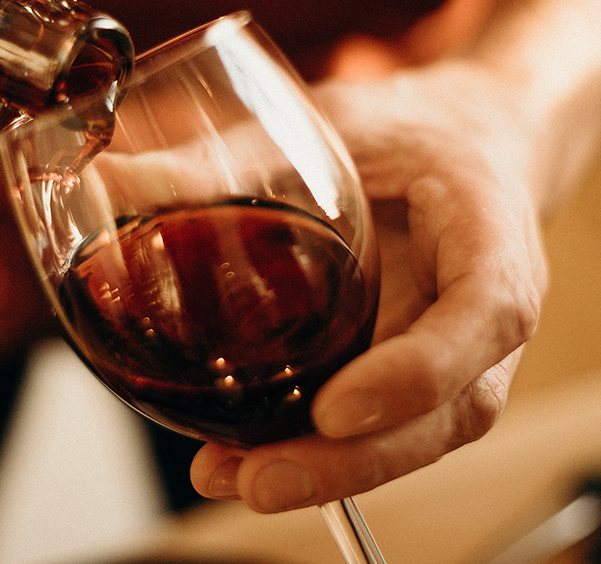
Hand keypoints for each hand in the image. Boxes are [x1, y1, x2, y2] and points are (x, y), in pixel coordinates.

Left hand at [190, 62, 547, 511]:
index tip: (336, 408)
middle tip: (256, 477)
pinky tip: (248, 450)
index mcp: (489, 237)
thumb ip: (237, 157)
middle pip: (448, 410)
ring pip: (416, 433)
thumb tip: (111, 184)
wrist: (466, 141)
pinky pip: (384, 417)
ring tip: (231, 475)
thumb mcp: (337, 123)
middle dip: (355, 459)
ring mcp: (453, 346)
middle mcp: (482, 310)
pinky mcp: (412, 356)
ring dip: (331, 469)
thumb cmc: (416, 127)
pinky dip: (324, 444)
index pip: (483, 315)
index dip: (418, 372)